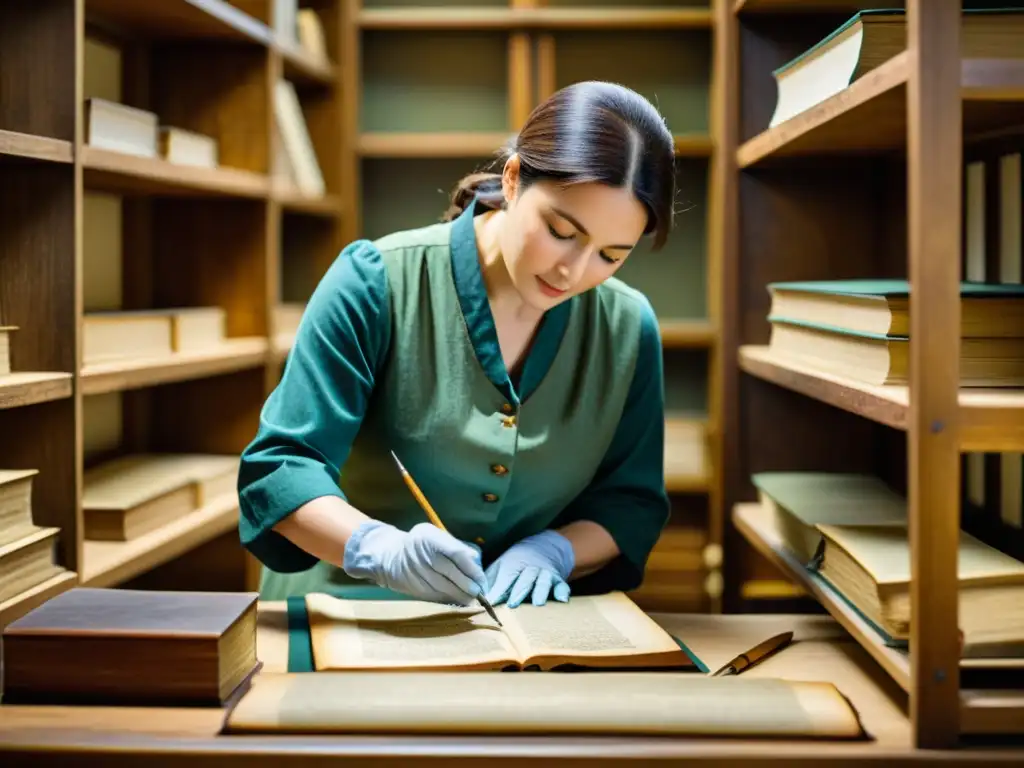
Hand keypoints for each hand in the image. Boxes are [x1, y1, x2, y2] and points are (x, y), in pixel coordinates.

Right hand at [343, 520, 487, 604]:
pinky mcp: (414, 588)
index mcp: (429, 537)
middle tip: (480, 592)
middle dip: (469, 585)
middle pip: (451, 573)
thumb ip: (454, 545)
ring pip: (444, 588)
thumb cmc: (420, 544)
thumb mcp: (435, 536)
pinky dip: (450, 600)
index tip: (481, 578)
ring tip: (472, 598)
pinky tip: (459, 602)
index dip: (471, 568)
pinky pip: (436, 596)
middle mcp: (422, 555)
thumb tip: (475, 560)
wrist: (390, 557)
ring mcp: (416, 573)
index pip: (456, 554)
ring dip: (461, 595)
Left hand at [485, 530, 574, 607]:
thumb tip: (478, 597)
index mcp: (514, 563)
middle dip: (519, 591)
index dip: (499, 589)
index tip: (491, 602)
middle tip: (512, 605)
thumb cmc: (516, 563)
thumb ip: (490, 581)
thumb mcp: (501, 566)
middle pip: (525, 579)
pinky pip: (562, 585)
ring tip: (537, 603)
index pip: (506, 576)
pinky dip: (563, 591)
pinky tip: (562, 600)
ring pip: (543, 581)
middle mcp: (531, 568)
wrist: (544, 548)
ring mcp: (545, 573)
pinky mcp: (558, 580)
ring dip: (540, 591)